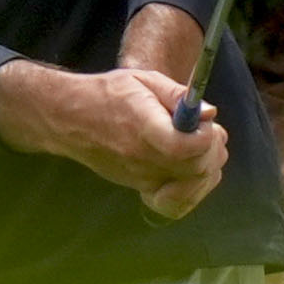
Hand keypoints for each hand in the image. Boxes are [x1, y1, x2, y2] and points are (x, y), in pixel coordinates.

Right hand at [0, 61, 225, 219]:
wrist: (70, 119)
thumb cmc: (108, 95)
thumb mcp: (144, 80)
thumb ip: (179, 96)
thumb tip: (210, 114)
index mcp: (143, 128)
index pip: (183, 147)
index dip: (206, 137)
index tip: (206, 123)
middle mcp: (142, 159)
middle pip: (195, 169)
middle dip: (213, 149)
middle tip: (208, 131)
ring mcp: (140, 178)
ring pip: (192, 188)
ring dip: (207, 168)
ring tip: (201, 147)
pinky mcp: (140, 188)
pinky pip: (176, 203)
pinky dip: (191, 191)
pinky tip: (190, 171)